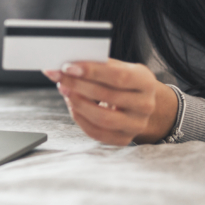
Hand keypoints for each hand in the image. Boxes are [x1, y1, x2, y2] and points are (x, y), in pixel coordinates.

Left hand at [43, 59, 177, 145]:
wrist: (140, 103)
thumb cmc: (124, 81)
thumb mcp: (120, 67)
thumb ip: (99, 65)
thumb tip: (68, 66)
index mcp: (146, 82)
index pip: (118, 77)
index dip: (91, 72)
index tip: (67, 67)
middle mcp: (145, 105)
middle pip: (108, 96)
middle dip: (78, 85)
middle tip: (58, 77)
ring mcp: (136, 125)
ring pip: (102, 118)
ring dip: (77, 103)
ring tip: (64, 90)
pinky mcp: (123, 139)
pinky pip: (97, 133)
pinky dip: (80, 118)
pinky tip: (72, 105)